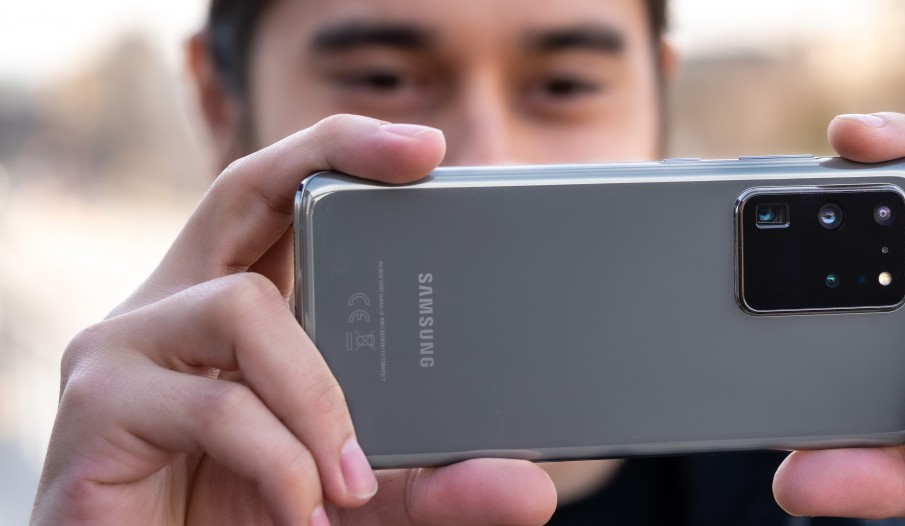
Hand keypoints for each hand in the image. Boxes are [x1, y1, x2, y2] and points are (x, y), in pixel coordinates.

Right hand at [32, 115, 556, 525]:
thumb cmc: (247, 521)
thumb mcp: (361, 493)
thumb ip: (435, 484)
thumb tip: (532, 492)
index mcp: (240, 308)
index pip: (284, 196)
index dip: (342, 151)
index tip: (428, 148)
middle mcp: (178, 306)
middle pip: (246, 185)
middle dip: (331, 155)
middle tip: (423, 160)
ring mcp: (128, 347)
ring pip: (245, 304)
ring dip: (318, 395)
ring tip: (349, 481)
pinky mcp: (99, 405)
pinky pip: (219, 402)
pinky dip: (281, 461)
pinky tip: (302, 509)